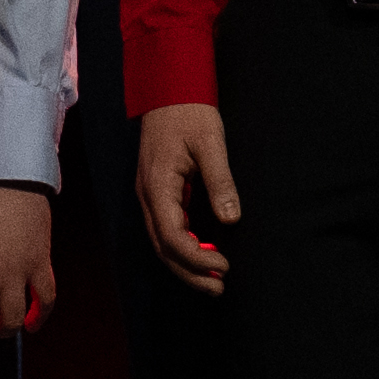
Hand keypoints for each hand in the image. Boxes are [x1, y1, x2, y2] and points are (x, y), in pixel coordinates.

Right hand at [137, 103, 239, 291]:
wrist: (168, 91)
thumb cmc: (190, 114)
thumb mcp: (211, 144)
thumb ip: (220, 182)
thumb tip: (231, 218)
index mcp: (157, 185)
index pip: (170, 235)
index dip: (195, 257)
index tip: (223, 265)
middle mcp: (147, 195)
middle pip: (162, 247)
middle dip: (190, 271)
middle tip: (219, 287)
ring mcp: (149, 195)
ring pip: (161, 242)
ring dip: (185, 264)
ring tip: (214, 279)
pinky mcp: (157, 192)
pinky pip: (165, 229)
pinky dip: (182, 247)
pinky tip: (204, 252)